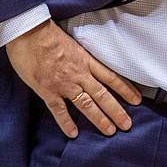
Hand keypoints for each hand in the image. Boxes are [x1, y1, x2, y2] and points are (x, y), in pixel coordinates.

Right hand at [5, 19, 141, 137]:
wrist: (29, 32)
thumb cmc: (48, 34)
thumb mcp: (73, 42)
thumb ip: (80, 57)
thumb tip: (86, 65)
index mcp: (86, 60)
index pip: (111, 77)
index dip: (125, 89)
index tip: (137, 100)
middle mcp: (79, 74)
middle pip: (102, 95)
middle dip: (116, 111)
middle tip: (127, 125)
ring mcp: (64, 84)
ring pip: (86, 104)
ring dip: (99, 119)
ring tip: (110, 131)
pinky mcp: (47, 90)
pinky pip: (59, 110)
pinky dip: (66, 123)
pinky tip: (73, 134)